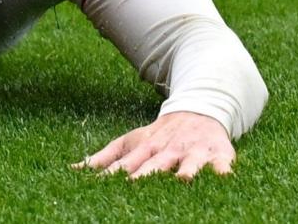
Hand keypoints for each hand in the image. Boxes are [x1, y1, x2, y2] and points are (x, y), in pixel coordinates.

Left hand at [73, 111, 234, 180]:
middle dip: (146, 176)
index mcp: (145, 149)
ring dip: (186, 170)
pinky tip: (223, 178)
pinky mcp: (219, 154)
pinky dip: (223, 170)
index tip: (102, 187)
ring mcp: (193, 152)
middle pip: (156, 165)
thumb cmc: (158, 135)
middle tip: (135, 187)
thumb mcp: (130, 142)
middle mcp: (168, 151)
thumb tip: (74, 169)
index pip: (127, 164)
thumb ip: (104, 158)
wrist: (197, 112)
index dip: (115, 175)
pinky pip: (222, 164)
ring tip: (183, 180)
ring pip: (189, 163)